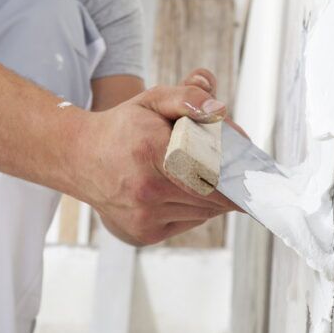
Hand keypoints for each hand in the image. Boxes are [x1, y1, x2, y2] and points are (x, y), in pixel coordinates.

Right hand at [77, 69, 241, 245]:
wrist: (79, 159)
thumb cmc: (124, 128)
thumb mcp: (153, 100)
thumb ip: (188, 98)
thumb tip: (219, 110)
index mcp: (150, 151)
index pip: (212, 170)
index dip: (237, 172)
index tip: (254, 169)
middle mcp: (145, 189)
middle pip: (214, 194)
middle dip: (230, 182)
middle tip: (237, 169)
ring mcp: (144, 217)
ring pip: (206, 212)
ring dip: (214, 196)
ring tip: (202, 175)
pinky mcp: (144, 234)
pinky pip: (190, 222)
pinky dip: (196, 208)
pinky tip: (182, 190)